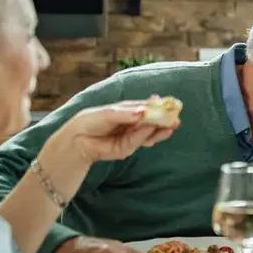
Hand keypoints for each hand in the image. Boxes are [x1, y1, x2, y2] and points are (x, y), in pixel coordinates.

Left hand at [49, 100, 178, 165]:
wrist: (77, 141)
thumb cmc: (90, 121)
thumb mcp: (109, 113)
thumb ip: (126, 113)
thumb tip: (143, 112)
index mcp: (128, 111)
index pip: (146, 107)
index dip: (158, 106)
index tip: (170, 104)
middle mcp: (132, 123)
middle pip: (152, 121)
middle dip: (164, 120)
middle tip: (176, 118)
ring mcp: (131, 136)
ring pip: (149, 133)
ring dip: (161, 130)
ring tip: (171, 126)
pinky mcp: (127, 148)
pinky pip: (140, 141)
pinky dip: (147, 136)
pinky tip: (156, 132)